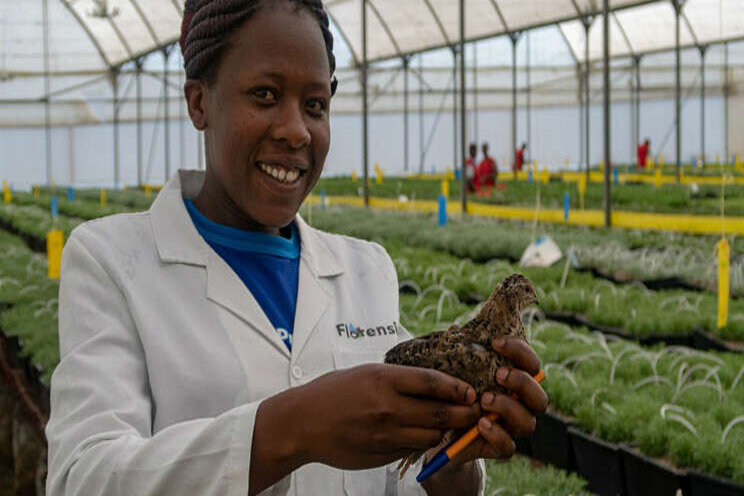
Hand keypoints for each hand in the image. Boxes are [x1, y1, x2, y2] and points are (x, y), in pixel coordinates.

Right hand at [273, 364, 481, 470]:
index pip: (433, 382)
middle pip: (439, 413)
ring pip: (431, 437)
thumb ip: (399, 379)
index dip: (457, 387)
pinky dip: (423, 444)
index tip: (471, 390)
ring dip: (446, 432)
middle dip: (464, 413)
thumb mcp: (367, 372)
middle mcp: (387, 407)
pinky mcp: (380, 455)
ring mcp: (384, 434)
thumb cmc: (334, 391)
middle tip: (477, 410)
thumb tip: (435, 383)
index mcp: (384, 379)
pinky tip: (426, 437)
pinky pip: (411, 450)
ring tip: (455, 425)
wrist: (302, 422)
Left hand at [436, 337, 547, 468]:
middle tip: (498, 374)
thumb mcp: (457, 372)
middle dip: (521, 382)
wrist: (442, 432)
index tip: (495, 343)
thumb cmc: (455, 394)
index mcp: (516, 382)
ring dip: (508, 408)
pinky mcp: (500, 448)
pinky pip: (508, 446)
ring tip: (485, 399)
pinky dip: (497, 434)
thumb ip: (462, 354)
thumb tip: (455, 330)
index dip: (520, 351)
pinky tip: (480, 423)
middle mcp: (522, 406)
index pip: (532, 364)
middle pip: (539, 397)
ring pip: (527, 422)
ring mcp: (513, 429)